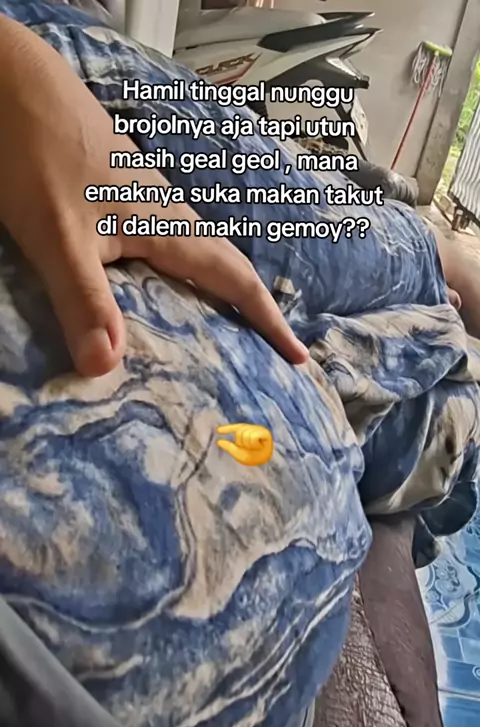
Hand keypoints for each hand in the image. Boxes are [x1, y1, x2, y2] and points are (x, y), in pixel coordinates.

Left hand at [0, 14, 308, 376]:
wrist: (13, 84)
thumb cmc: (37, 157)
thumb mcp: (59, 238)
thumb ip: (84, 301)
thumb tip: (107, 368)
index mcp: (167, 225)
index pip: (233, 279)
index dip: (267, 321)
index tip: (298, 355)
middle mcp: (167, 210)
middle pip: (225, 262)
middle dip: (252, 307)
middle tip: (271, 346)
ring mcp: (145, 196)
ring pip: (197, 249)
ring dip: (220, 286)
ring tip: (229, 321)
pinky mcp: (122, 190)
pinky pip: (170, 239)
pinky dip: (184, 268)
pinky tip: (166, 277)